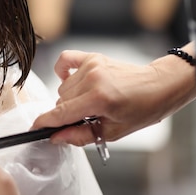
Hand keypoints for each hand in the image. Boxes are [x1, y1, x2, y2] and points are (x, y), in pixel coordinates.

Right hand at [32, 47, 195, 145]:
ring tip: (89, 101)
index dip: (45, 122)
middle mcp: (92, 79)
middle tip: (84, 118)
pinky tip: (69, 79)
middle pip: (60, 101)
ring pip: (62, 87)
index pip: (61, 112)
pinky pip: (64, 61)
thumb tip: (58, 137)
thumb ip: (81, 135)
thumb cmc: (143, 109)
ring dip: (70, 97)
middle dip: (67, 113)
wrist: (159, 86)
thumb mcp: (114, 131)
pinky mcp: (92, 57)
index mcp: (99, 99)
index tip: (35, 128)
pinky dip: (62, 71)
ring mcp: (91, 66)